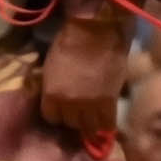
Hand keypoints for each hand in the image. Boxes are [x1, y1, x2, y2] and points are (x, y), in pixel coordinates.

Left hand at [39, 14, 129, 133]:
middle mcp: (69, 104)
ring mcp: (90, 105)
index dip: (57, 114)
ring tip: (92, 117)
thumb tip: (54, 97)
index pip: (51, 117)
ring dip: (90, 123)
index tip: (61, 110)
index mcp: (51, 94)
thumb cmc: (68, 43)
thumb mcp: (50, 68)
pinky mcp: (110, 102)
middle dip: (73, 118)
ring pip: (89, 127)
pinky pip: (108, 123)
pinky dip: (106, 124)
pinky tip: (106, 119)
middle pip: (70, 123)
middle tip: (78, 111)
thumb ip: (52, 87)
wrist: (96, 33)